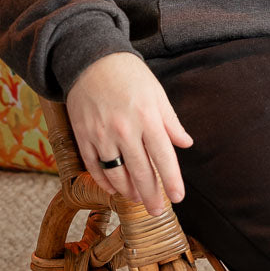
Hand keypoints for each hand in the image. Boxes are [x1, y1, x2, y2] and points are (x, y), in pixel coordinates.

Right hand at [65, 52, 192, 212]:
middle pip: (140, 172)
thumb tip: (186, 144)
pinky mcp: (82, 135)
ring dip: (128, 191)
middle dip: (151, 195)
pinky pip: (93, 166)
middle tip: (157, 211)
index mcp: (147, 118)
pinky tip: (113, 188)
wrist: (90, 59)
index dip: (172, 181)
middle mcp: (124, 129)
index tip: (178, 198)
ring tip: (137, 200)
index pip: (164, 157)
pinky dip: (104, 181)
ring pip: (116, 174)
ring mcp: (101, 134)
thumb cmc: (129, 75)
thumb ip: (171, 122)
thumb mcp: (156, 93)